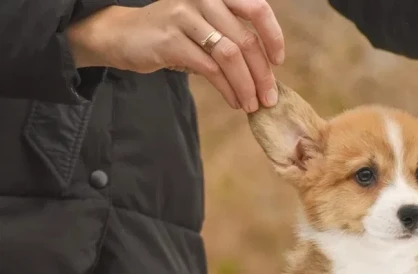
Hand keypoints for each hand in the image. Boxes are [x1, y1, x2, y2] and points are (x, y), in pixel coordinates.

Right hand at [67, 0, 285, 111]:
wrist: (122, 35)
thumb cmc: (172, 33)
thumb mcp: (205, 26)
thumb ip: (232, 37)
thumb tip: (266, 70)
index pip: (257, 8)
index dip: (273, 36)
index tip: (279, 62)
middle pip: (246, 39)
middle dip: (262, 73)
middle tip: (269, 98)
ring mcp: (185, 16)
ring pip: (230, 55)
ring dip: (246, 85)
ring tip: (252, 104)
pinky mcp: (171, 40)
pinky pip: (210, 69)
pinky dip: (227, 89)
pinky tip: (234, 101)